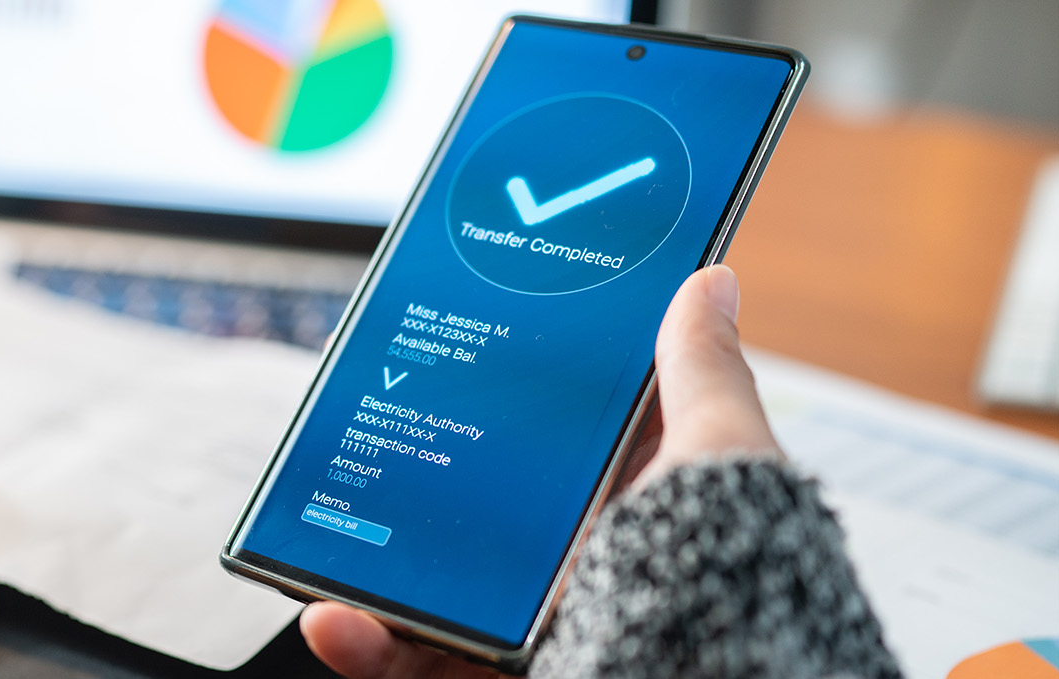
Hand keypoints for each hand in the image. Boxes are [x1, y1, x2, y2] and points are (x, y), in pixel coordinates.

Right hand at [299, 264, 782, 677]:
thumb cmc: (742, 572)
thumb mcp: (722, 453)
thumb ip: (700, 372)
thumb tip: (708, 278)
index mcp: (617, 496)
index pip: (535, 434)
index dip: (478, 395)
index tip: (427, 350)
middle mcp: (566, 556)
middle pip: (457, 503)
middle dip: (392, 471)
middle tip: (352, 428)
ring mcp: (523, 618)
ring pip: (416, 582)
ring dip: (353, 560)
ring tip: (316, 536)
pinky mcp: (491, 673)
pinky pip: (412, 662)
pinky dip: (364, 645)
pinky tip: (334, 618)